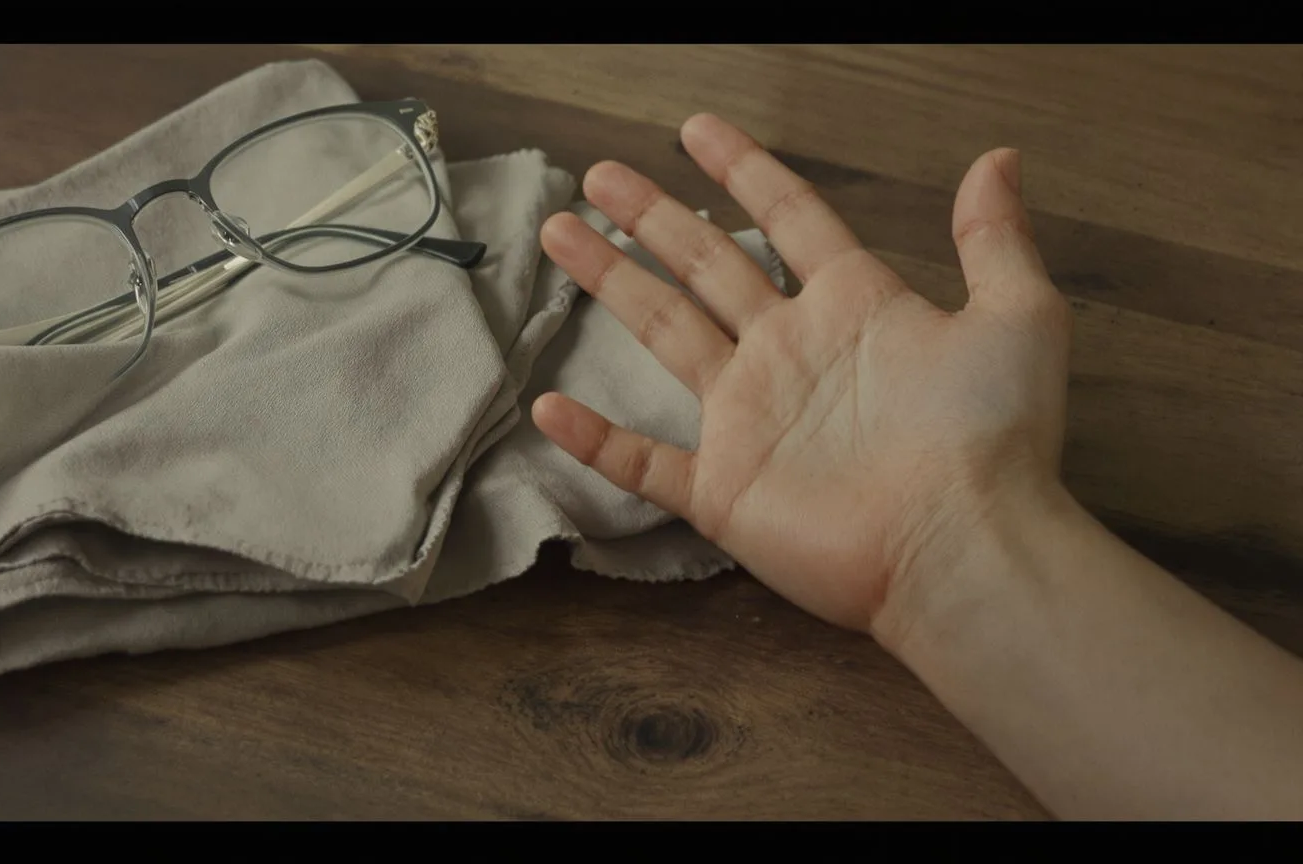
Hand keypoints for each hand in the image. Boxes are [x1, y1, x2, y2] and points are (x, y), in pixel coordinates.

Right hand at [532, 114, 1072, 632]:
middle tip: (602, 174)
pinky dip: (595, 439)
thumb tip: (999, 160)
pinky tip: (548, 408)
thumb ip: (996, 239)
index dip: (744, 170)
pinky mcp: (724, 490)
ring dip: (612, 282)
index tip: (697, 130)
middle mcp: (791, 352)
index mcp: (852, 307)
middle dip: (654, 216)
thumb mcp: (1018, 318)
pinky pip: (643, 461)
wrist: (965, 547)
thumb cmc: (995, 439)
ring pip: (664, 333)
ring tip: (561, 233)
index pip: (787, 218)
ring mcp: (751, 420)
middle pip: (707, 265)